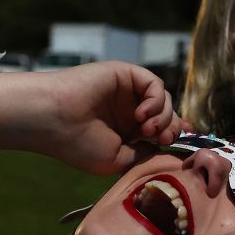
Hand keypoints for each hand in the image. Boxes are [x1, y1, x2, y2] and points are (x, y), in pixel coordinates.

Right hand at [0, 61, 181, 173]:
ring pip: (163, 99)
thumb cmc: (78, 145)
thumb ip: (143, 154)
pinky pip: (154, 83)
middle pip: (167, 114)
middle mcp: (128, 110)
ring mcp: (127, 92)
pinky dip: (155, 99)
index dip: (174, 135)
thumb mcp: (118, 160)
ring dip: (163, 116)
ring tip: (146, 129)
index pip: (160, 130)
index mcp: (126, 131)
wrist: (54, 121)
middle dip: (172, 127)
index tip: (180, 146)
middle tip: (162, 138)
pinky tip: (141, 114)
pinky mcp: (125, 74)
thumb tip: (161, 147)